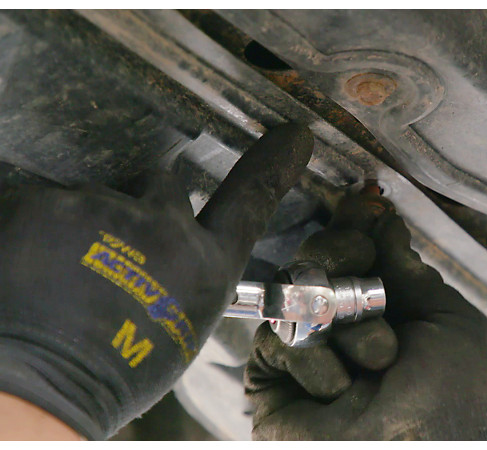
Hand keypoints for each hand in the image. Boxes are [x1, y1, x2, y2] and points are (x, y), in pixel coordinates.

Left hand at [0, 124, 312, 438]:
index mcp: (204, 267)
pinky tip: (38, 267)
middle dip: (143, 202)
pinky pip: (49, 204)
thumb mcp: (178, 326)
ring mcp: (109, 210)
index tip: (294, 136)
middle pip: (162, 183)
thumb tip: (168, 252)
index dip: (272, 167)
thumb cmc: (115, 368)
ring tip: (66, 275)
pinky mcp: (52, 205)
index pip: (250, 202)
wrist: (42, 388)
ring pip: (99, 197)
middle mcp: (167, 229)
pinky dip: (41, 228)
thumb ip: (182, 273)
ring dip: (86, 223)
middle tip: (113, 246)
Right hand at [245, 192, 486, 439]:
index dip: (356, 223)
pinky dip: (316, 363)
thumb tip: (386, 218)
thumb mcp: (450, 324)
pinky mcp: (272, 370)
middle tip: (360, 275)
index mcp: (384, 305)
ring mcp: (306, 343)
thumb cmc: (447, 402)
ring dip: (345, 327)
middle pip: (318, 255)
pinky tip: (337, 393)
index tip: (363, 199)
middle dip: (341, 254)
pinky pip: (278, 335)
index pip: (358, 247)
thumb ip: (412, 270)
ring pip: (297, 289)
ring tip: (374, 366)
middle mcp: (342, 319)